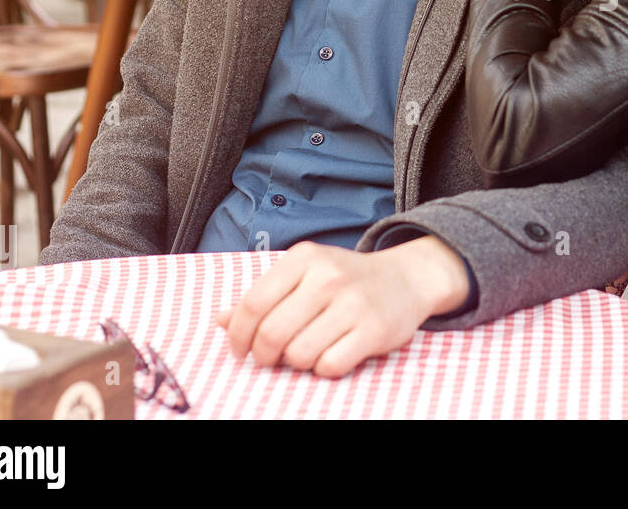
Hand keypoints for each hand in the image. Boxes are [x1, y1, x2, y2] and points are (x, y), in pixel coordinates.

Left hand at [214, 236, 470, 377]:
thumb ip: (265, 295)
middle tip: (272, 358)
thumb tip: (221, 320)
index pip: (253, 303)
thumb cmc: (345, 281)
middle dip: (265, 356)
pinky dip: (325, 368)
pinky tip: (332, 354)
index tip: (240, 350)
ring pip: (299, 354)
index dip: (239, 336)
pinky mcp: (374, 329)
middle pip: (272, 333)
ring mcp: (353, 302)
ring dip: (297, 362)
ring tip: (308, 350)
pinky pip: (330, 365)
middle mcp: (328, 276)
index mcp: (305, 258)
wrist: (405, 279)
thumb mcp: (304, 276)